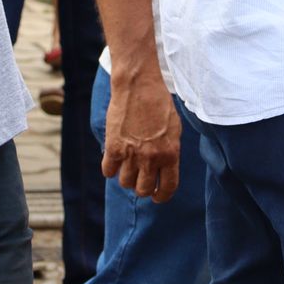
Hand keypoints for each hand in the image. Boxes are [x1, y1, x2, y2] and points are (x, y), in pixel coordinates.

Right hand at [103, 69, 181, 202]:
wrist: (138, 86)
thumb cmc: (159, 104)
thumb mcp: (174, 129)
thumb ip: (170, 151)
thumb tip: (165, 168)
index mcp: (170, 153)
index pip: (168, 188)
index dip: (162, 196)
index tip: (157, 196)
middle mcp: (151, 158)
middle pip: (143, 189)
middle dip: (143, 188)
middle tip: (141, 181)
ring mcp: (131, 154)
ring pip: (125, 183)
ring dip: (127, 178)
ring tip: (129, 166)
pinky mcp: (113, 148)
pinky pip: (108, 172)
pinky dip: (111, 168)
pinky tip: (115, 160)